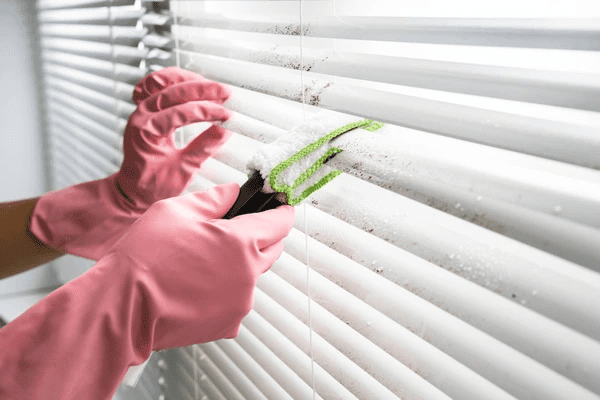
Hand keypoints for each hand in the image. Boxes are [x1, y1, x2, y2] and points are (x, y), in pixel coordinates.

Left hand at [30, 67, 232, 259]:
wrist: (133, 190)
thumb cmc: (152, 185)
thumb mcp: (183, 170)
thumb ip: (204, 148)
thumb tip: (224, 130)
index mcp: (146, 131)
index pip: (181, 112)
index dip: (207, 111)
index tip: (227, 115)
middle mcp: (141, 115)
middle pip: (173, 91)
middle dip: (203, 90)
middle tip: (226, 93)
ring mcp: (141, 109)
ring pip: (163, 81)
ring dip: (189, 80)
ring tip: (212, 86)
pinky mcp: (146, 108)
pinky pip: (155, 84)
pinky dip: (172, 80)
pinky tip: (189, 83)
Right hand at [107, 183, 295, 348]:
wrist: (124, 305)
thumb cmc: (145, 257)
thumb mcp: (177, 210)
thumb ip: (215, 198)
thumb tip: (233, 192)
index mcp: (240, 241)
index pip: (280, 222)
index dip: (282, 211)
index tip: (281, 208)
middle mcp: (248, 273)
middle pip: (274, 249)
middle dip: (265, 236)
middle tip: (239, 230)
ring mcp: (241, 301)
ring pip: (255, 275)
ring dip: (242, 264)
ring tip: (206, 261)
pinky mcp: (229, 323)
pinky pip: (238, 300)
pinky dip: (227, 290)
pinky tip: (199, 285)